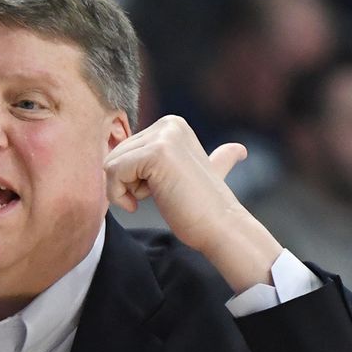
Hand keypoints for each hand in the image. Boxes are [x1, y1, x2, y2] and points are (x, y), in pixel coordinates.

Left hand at [103, 116, 280, 290]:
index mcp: (172, 125)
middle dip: (126, 182)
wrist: (220, 227)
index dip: (131, 176)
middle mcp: (168, 123)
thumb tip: (240, 151)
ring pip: (110, 163)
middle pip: (115, 153)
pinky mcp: (155, 154)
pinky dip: (118, 194)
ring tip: (154, 198)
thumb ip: (216, 159)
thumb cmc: (203, 209)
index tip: (157, 190)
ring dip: (123, 190)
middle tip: (157, 196)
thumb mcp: (206, 173)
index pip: (124, 148)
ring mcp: (163, 136)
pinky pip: (112, 172)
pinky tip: (140, 204)